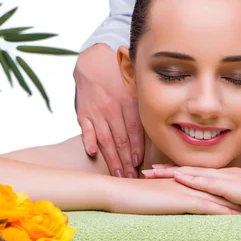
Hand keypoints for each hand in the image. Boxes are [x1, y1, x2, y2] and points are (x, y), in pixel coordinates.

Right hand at [74, 44, 143, 177]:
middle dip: (126, 161)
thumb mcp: (135, 89)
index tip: (140, 165)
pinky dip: (88, 140)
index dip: (137, 149)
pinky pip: (86, 128)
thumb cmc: (119, 79)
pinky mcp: (83, 112)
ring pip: (105, 138)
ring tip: (116, 175)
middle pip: (121, 139)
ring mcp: (97, 111)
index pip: (135, 131)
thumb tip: (157, 130)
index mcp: (129, 103)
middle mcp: (113, 108)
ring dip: (111, 158)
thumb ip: (143, 109)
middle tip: (130, 178)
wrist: (93, 62)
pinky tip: (92, 153)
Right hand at [107, 177, 240, 214]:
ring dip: (239, 205)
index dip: (230, 193)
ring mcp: (186, 190)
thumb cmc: (131, 198)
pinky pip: (208, 206)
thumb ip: (168, 200)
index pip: (212, 187)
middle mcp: (189, 184)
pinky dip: (224, 212)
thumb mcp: (155, 199)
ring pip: (219, 197)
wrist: (117, 193)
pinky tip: (238, 218)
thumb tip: (175, 208)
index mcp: (184, 183)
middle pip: (221, 190)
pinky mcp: (182, 200)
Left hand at [143, 166, 240, 214]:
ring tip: (152, 172)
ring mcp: (231, 179)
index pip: (198, 175)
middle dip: (167, 171)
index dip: (177, 174)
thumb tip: (223, 215)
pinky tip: (178, 178)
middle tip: (145, 171)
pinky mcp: (237, 187)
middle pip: (191, 171)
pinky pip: (210, 182)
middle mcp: (227, 175)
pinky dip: (193, 179)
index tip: (159, 175)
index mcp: (229, 179)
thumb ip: (235, 206)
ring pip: (196, 173)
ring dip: (172, 172)